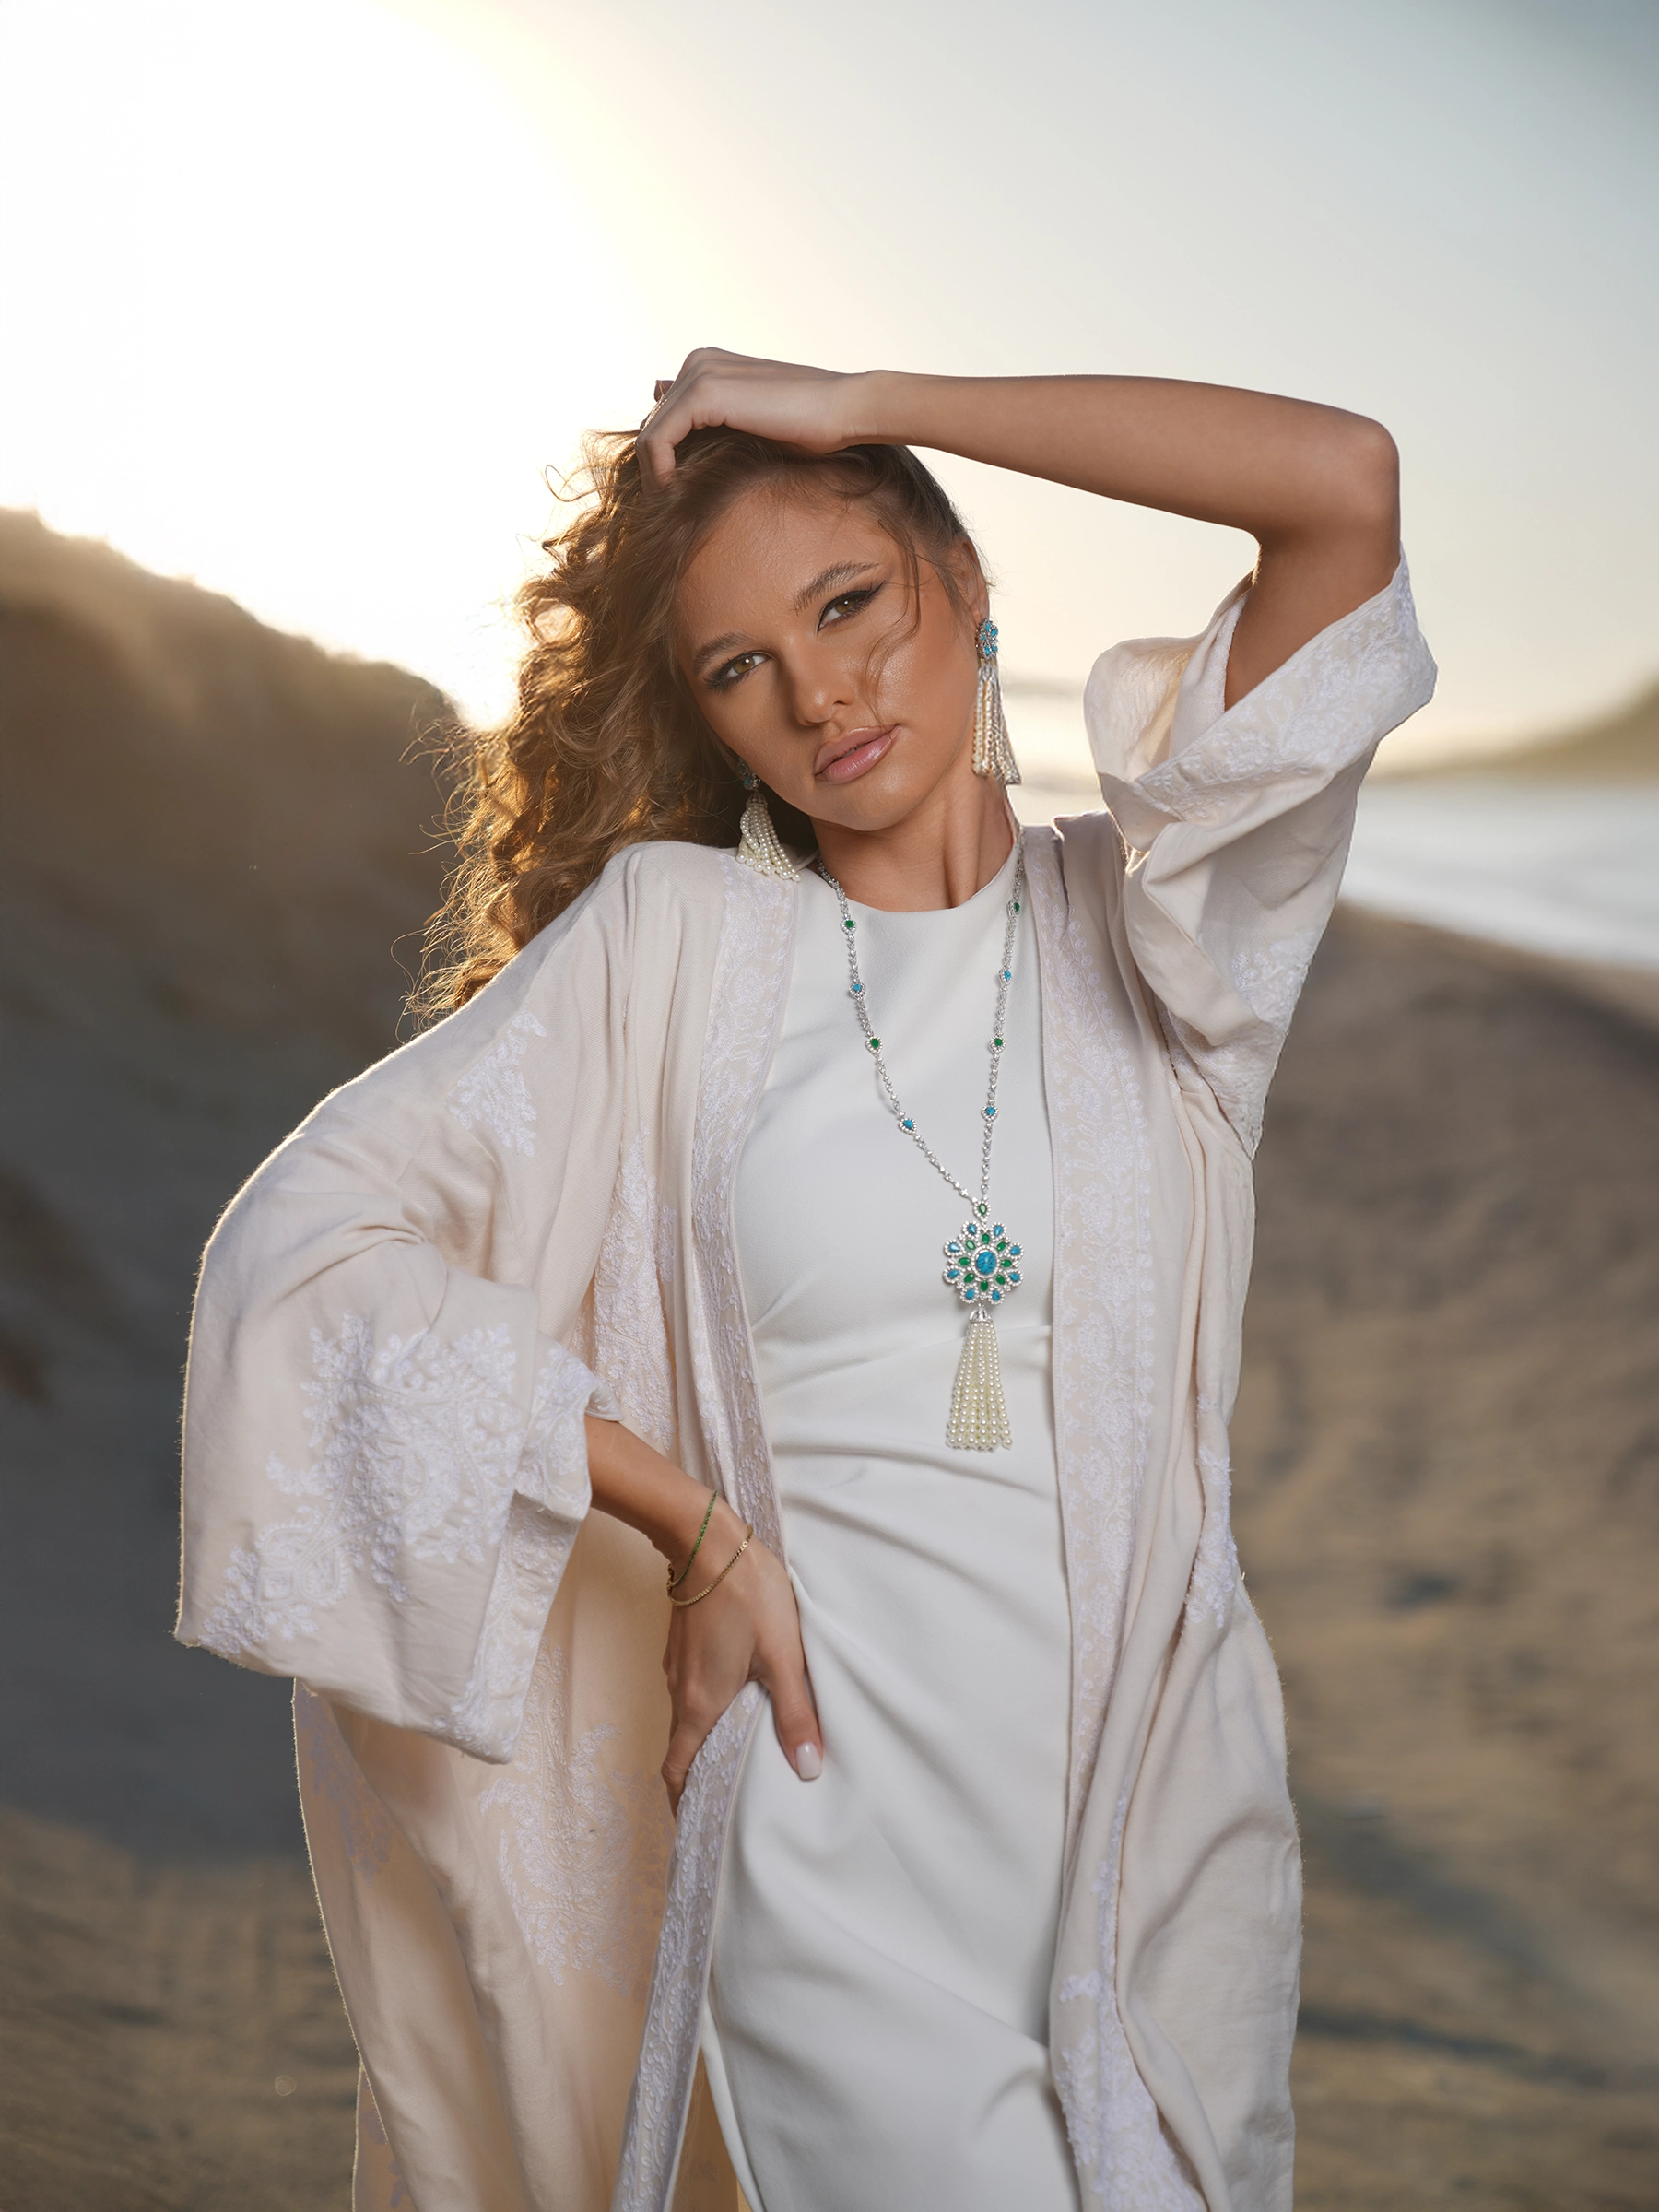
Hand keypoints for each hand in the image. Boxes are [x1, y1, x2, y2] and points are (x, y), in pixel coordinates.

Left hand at [637, 347, 872, 486]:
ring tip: (672, 504)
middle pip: (652, 423)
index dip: (664, 455)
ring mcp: (699, 372)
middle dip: (655, 466)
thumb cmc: (810, 427)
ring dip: (654, 474)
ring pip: (649, 433)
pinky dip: (659, 472)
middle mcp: (698, 362)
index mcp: (708, 365)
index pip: (664, 415)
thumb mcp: (753, 427)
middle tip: (670, 504)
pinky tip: (675, 495)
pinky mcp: (704, 393)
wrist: (845, 411)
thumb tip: (683, 452)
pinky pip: (657, 440)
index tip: (676, 490)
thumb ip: (717, 428)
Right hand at [660, 1496, 821, 1813]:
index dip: (684, 1802)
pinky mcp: (682, 1645)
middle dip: (700, 1775)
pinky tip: (737, 1697)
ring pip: (687, 1717)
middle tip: (727, 1795)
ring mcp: (677, 1666)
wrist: (706, 1538)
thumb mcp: (782, 1654)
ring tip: (741, 1750)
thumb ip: (796, 1711)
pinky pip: (690, 1689)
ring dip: (706, 1739)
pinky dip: (707, 1707)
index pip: (678, 1770)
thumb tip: (808, 1768)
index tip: (696, 1824)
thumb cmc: (746, 1593)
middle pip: (682, 1748)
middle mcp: (681, 1690)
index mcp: (701, 1703)